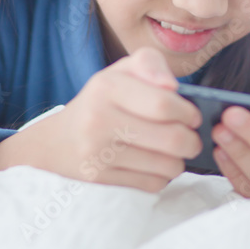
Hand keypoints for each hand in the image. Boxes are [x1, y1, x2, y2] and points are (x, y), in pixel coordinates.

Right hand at [18, 46, 202, 193]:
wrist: (56, 142)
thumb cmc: (101, 100)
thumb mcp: (120, 71)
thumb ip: (150, 64)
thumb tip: (172, 87)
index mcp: (106, 86)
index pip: (164, 103)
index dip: (188, 112)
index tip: (193, 116)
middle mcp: (99, 119)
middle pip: (171, 138)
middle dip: (192, 141)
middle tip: (192, 139)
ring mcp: (98, 152)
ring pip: (166, 165)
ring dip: (179, 160)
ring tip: (174, 152)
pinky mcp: (100, 179)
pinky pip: (152, 184)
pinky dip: (162, 176)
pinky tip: (155, 165)